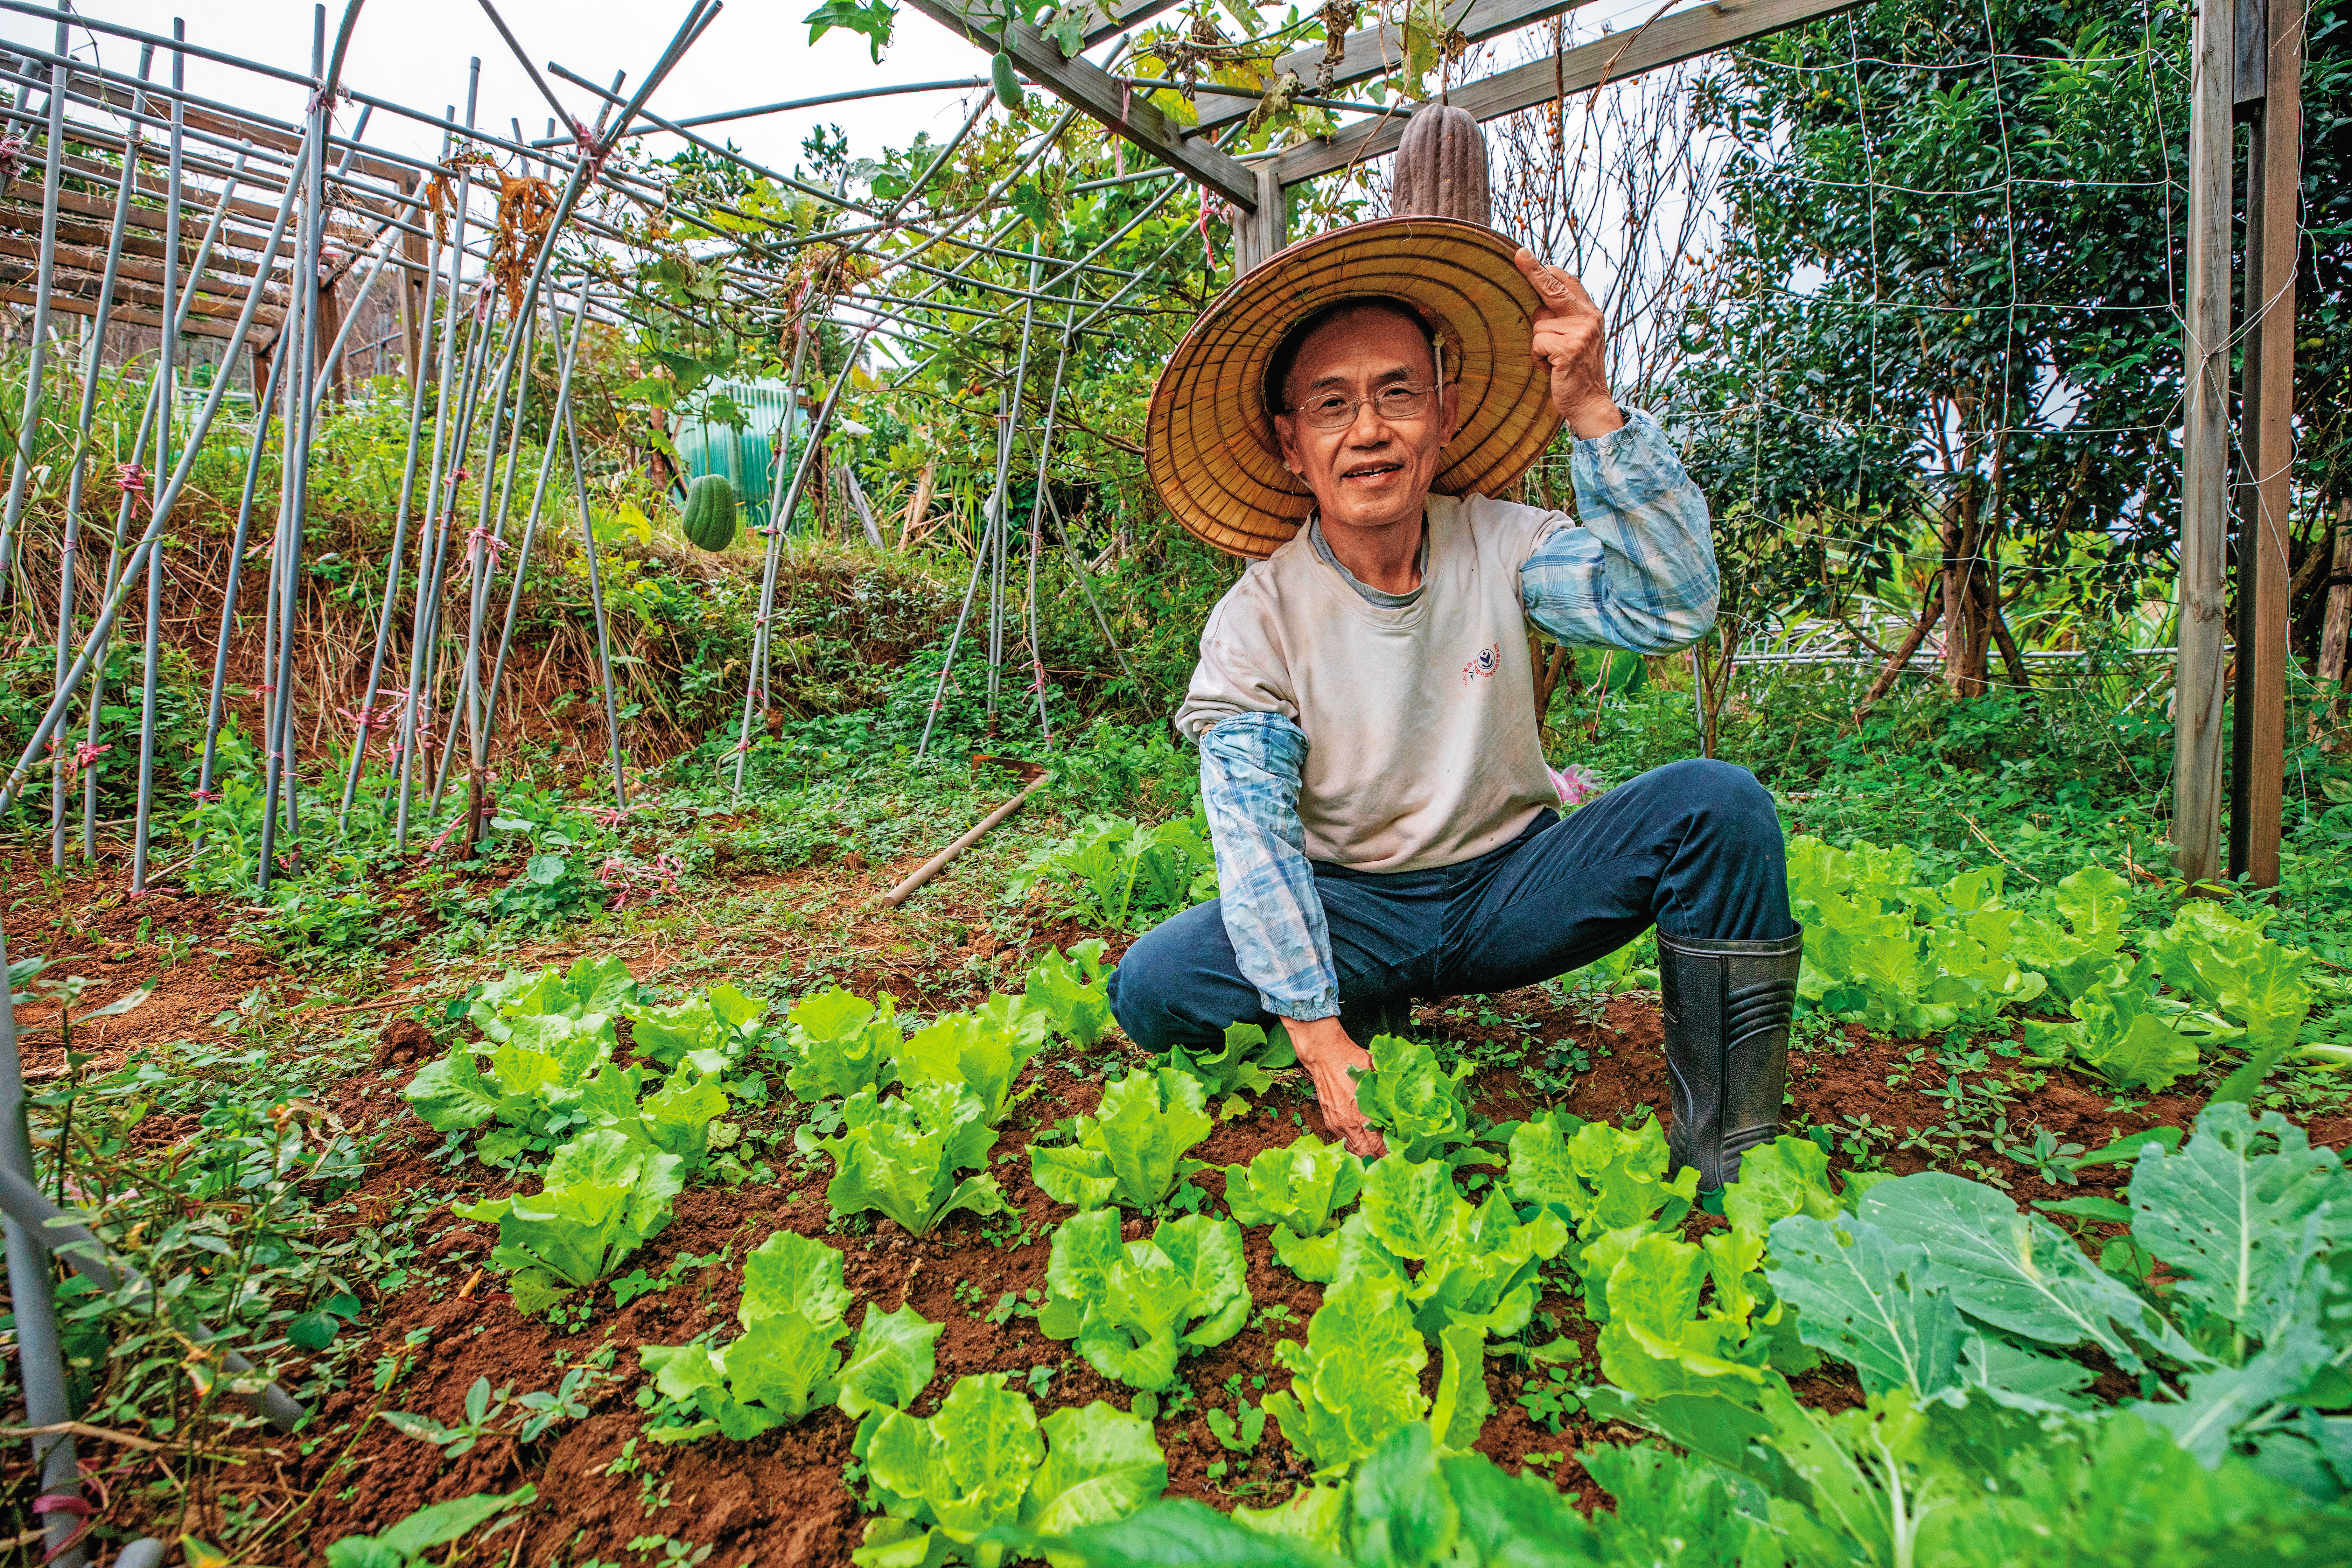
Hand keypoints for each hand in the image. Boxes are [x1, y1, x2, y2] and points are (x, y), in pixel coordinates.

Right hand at [1284, 1015, 1386, 1157]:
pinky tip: (1363, 1143)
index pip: (1378, 1147)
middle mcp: (1348, 1124)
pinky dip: (1354, 1145)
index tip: (1400, 1155)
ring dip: (1365, 1154)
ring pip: (1353, 1150)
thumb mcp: (1377, 1075)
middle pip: (1365, 1154)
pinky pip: (1343, 1141)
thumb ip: (1389, 1094)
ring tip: (1378, 1156)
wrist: (1324, 1054)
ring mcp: (1337, 1124)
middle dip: (1378, 1159)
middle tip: (1391, 1160)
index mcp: (1362, 1115)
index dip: (1389, 1154)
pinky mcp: (1329, 1120)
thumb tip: (1405, 1107)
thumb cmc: (1351, 1060)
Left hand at [1513, 248, 1624, 438]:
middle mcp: (1588, 318)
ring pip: (1538, 324)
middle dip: (1534, 270)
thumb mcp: (1577, 340)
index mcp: (1590, 314)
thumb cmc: (1576, 373)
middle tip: (1519, 253)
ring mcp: (1580, 333)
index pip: (1568, 282)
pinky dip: (1538, 358)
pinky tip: (1551, 368)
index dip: (1547, 270)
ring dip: (1538, 344)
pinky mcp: (1569, 349)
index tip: (1526, 255)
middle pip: (1554, 288)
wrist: (1591, 403)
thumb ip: (1565, 319)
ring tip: (1552, 360)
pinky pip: (1537, 343)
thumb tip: (1539, 301)